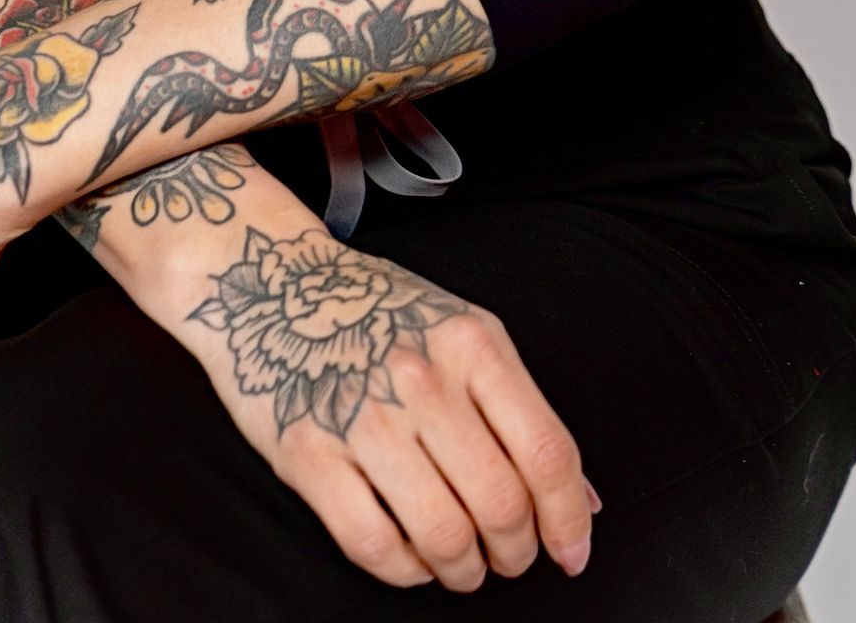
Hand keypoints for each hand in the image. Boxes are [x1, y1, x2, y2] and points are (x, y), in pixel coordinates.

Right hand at [106, 180, 598, 591]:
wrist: (274, 284)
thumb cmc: (376, 311)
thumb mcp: (464, 333)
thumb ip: (523, 413)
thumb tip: (581, 502)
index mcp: (472, 344)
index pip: (547, 452)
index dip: (568, 519)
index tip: (571, 550)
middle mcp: (422, 379)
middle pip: (502, 504)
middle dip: (516, 552)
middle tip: (509, 555)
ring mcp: (363, 418)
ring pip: (444, 536)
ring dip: (464, 570)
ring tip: (461, 562)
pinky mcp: (309, 455)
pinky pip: (375, 546)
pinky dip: (405, 570)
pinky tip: (410, 555)